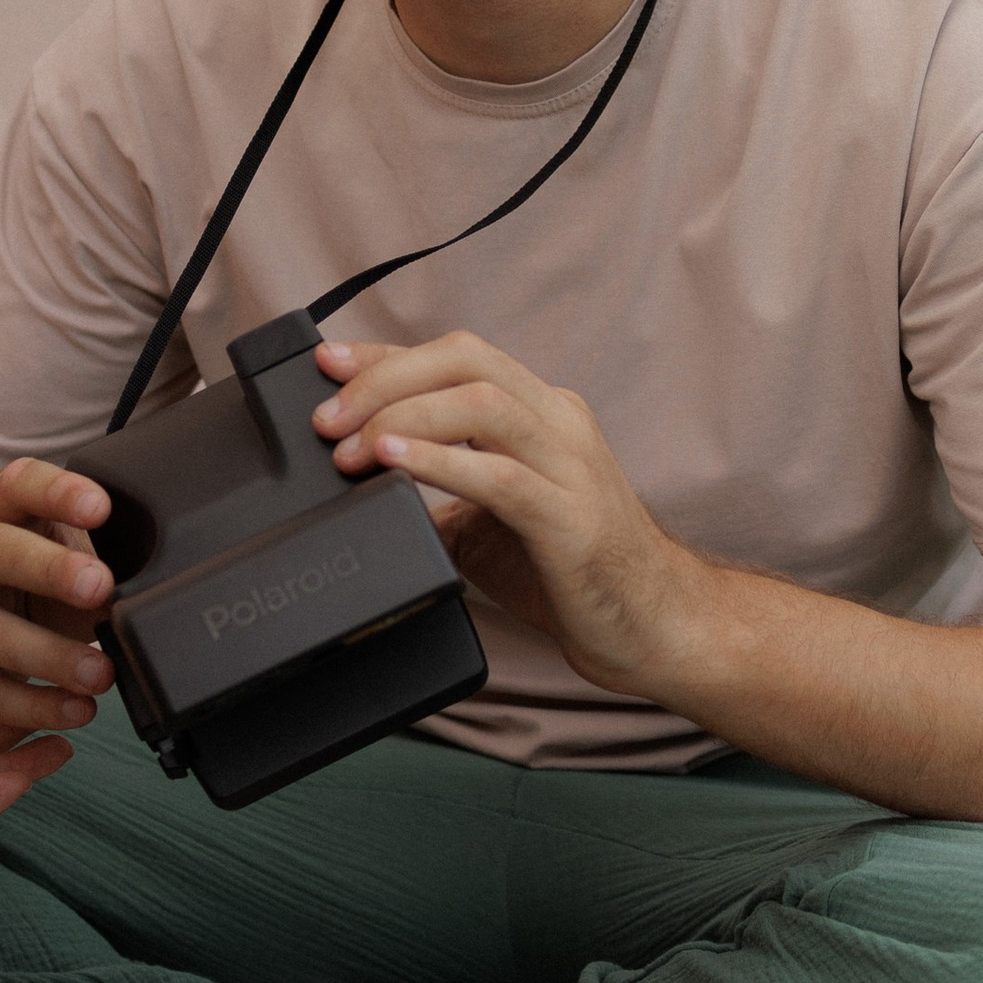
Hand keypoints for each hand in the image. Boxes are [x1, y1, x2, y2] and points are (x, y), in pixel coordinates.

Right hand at [0, 457, 119, 732]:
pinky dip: (32, 706)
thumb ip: (101, 559)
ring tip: (100, 672)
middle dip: (49, 570)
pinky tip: (75, 708)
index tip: (100, 506)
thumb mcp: (60, 548)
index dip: (58, 492)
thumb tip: (158, 595)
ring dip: (46, 655)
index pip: (22, 485)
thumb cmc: (27, 576)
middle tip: (101, 586)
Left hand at [314, 331, 696, 703]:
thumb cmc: (577, 575)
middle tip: (327, 418)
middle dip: (384, 379)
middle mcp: (560, 424)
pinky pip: (499, 475)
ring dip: (402, 415)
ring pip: (482, 403)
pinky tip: (396, 462)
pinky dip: (439, 462)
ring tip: (350, 447)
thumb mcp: (495, 522)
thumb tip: (370, 492)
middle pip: (465, 361)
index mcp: (543, 414)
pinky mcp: (572, 519)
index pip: (458, 358)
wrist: (655, 628)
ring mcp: (571, 467)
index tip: (329, 363)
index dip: (387, 354)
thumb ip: (444, 498)